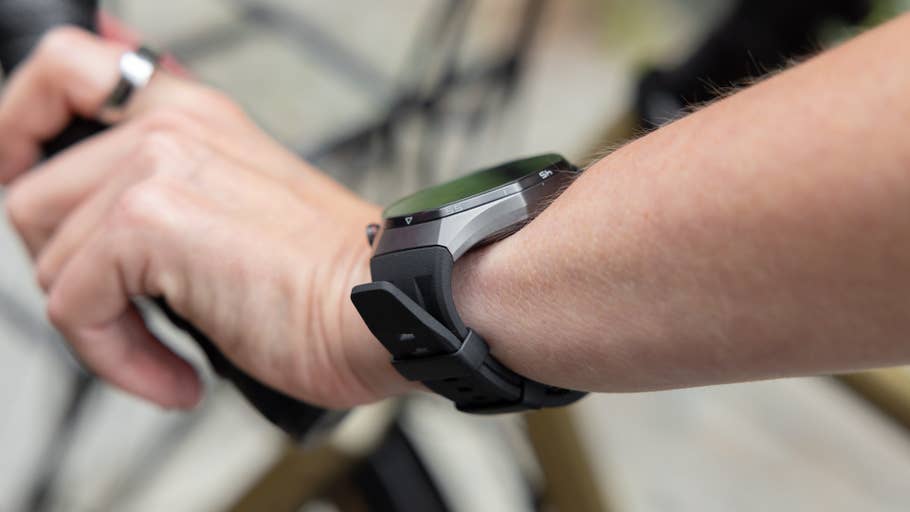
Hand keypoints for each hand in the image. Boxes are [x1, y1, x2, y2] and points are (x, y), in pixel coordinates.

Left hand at [0, 27, 413, 408]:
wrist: (388, 301)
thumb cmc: (332, 276)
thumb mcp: (247, 206)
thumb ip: (178, 186)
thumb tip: (114, 214)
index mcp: (193, 114)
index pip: (65, 70)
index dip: (19, 124)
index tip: (22, 175)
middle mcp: (170, 127)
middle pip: (35, 194)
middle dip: (69, 271)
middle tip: (128, 308)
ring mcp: (157, 168)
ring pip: (50, 261)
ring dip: (102, 329)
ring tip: (167, 353)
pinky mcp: (149, 222)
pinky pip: (72, 308)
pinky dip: (117, 360)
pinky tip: (176, 375)